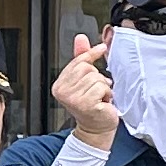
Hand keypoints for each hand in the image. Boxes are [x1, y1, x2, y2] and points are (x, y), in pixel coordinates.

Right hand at [55, 31, 118, 148]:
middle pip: (87, 67)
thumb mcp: (85, 79)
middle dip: (97, 77)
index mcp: (59, 84)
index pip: (78, 61)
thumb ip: (81, 58)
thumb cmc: (92, 104)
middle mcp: (62, 92)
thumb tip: (81, 38)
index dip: (91, 55)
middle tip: (96, 90)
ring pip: (96, 77)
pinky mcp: (85, 104)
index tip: (101, 48)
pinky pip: (101, 87)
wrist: (97, 128)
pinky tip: (102, 102)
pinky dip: (106, 93)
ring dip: (103, 87)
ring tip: (99, 97)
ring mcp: (72, 99)